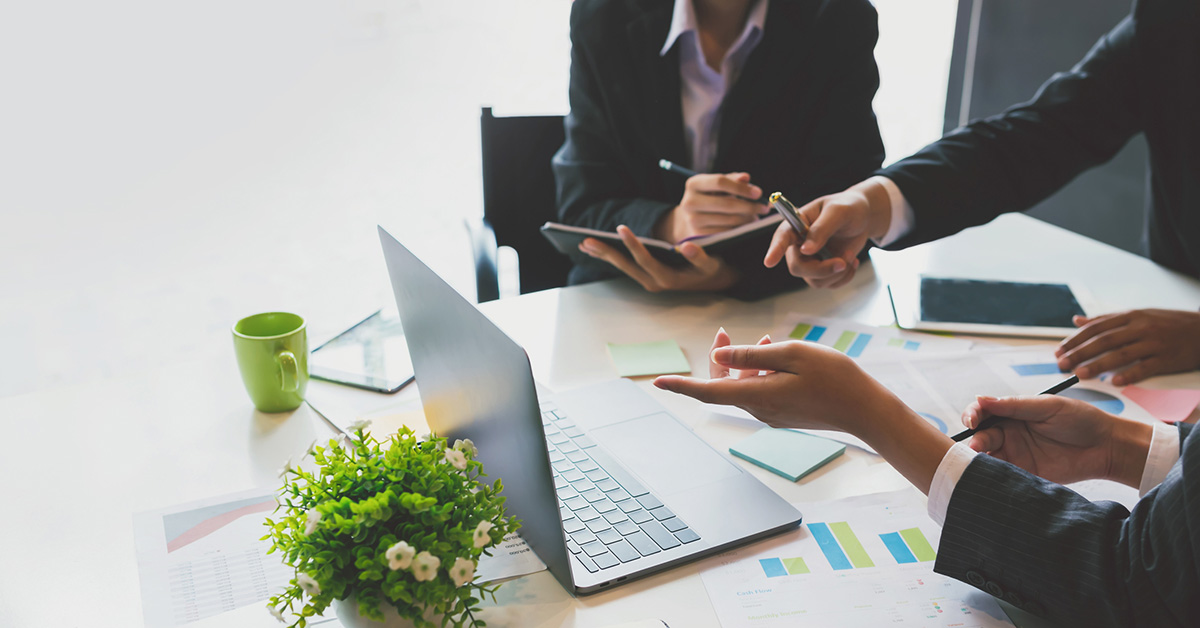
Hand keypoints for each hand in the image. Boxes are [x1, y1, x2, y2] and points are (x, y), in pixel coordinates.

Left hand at [578, 225, 738, 291]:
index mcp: (667, 278)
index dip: (632, 245)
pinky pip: (626, 266)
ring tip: (584, 243)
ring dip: (604, 256)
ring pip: (623, 267)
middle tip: (585, 240)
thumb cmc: (715, 269)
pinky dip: (612, 257)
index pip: (645, 259)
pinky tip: (599, 249)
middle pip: (626, 265)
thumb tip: (687, 246)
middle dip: (606, 252)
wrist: (716, 281)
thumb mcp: (712, 264)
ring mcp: (649, 281)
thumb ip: (700, 257)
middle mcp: (654, 282)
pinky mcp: (647, 277)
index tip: (621, 227)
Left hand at [654, 337, 899, 432]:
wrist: (867, 410)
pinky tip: (776, 353)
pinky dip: (762, 372)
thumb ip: (753, 356)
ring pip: (745, 386)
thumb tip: (720, 358)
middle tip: (721, 333)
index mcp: (757, 395)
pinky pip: (762, 391)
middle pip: (725, 385)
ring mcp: (773, 414)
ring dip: (746, 363)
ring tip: (767, 338)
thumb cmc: (834, 377)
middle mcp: (760, 410)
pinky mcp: (784, 414)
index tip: (658, 382)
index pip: (708, 391)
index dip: (681, 385)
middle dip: (720, 359)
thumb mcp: (792, 355)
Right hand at [656, 172, 767, 242]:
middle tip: (764, 208)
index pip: (720, 182)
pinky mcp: (699, 235)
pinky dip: (739, 229)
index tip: (758, 193)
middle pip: (727, 203)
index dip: (741, 188)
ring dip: (747, 219)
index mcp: (693, 184)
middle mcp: (689, 202)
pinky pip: (725, 232)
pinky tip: (746, 226)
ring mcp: (693, 220)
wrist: (690, 217)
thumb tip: (746, 178)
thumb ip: (732, 180)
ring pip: (729, 220)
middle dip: (749, 206)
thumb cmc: (709, 197)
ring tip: (756, 216)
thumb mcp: (717, 185)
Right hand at [762, 178, 890, 288]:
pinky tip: (852, 261)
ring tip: (850, 256)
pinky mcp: (822, 271)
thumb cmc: (848, 208)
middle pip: (798, 267)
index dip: (774, 251)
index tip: (769, 262)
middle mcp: (798, 245)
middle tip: (842, 262)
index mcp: (796, 225)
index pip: (781, 238)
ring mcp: (810, 261)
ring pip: (815, 280)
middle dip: (821, 270)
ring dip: (837, 273)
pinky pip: (828, 284)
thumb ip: (821, 229)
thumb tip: (806, 250)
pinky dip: (844, 277)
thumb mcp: (838, 211)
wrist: (863, 218)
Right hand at [961, 395, 1150, 486]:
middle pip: (980, 437)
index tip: (971, 421)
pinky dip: (993, 477)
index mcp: (1012, 414)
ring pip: (987, 458)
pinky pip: (1003, 476)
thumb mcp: (1047, 407)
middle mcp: (1010, 435)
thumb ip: (1014, 405)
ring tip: (979, 462)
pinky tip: (991, 476)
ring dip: (979, 460)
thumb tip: (980, 399)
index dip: (972, 416)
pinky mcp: (1025, 475)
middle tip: (975, 446)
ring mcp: (1016, 456)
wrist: (1108, 447)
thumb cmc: (1081, 420)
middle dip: (973, 441)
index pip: (982, 414)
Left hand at [1055, 308, 1199, 384]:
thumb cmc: (1167, 323)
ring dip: (1099, 364)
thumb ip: (1106, 319)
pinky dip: (1130, 374)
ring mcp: (1154, 343)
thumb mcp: (1137, 315)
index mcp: (1130, 316)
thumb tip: (1077, 320)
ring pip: (1121, 354)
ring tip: (1080, 374)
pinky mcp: (1167, 358)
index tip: (1059, 351)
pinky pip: (1146, 367)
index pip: (1095, 327)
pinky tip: (1116, 382)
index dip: (1075, 339)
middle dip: (1080, 353)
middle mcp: (1140, 327)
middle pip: (1104, 340)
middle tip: (1062, 364)